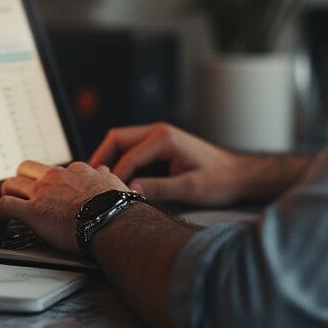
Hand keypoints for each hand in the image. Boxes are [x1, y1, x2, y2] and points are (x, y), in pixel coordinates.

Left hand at [0, 160, 128, 253]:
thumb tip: (104, 170)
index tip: (45, 191)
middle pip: (26, 169)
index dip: (46, 182)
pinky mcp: (31, 211)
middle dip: (20, 181)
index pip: (53, 171)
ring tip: (3, 212)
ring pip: (10, 184)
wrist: (112, 220)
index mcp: (75, 172)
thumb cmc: (117, 208)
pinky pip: (3, 207)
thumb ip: (105, 176)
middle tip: (19, 195)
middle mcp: (55, 177)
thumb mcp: (114, 184)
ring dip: (6, 196)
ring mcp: (41, 193)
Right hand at [88, 123, 250, 206]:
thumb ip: (159, 188)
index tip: (106, 195)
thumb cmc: (220, 179)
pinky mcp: (159, 148)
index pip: (128, 156)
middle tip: (88, 180)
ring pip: (122, 144)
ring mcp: (158, 138)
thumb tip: (130, 191)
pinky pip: (132, 152)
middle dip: (101, 159)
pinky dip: (121, 164)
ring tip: (98, 182)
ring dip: (109, 160)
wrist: (238, 175)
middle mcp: (159, 132)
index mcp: (165, 138)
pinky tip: (117, 182)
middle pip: (117, 139)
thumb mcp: (190, 188)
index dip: (115, 176)